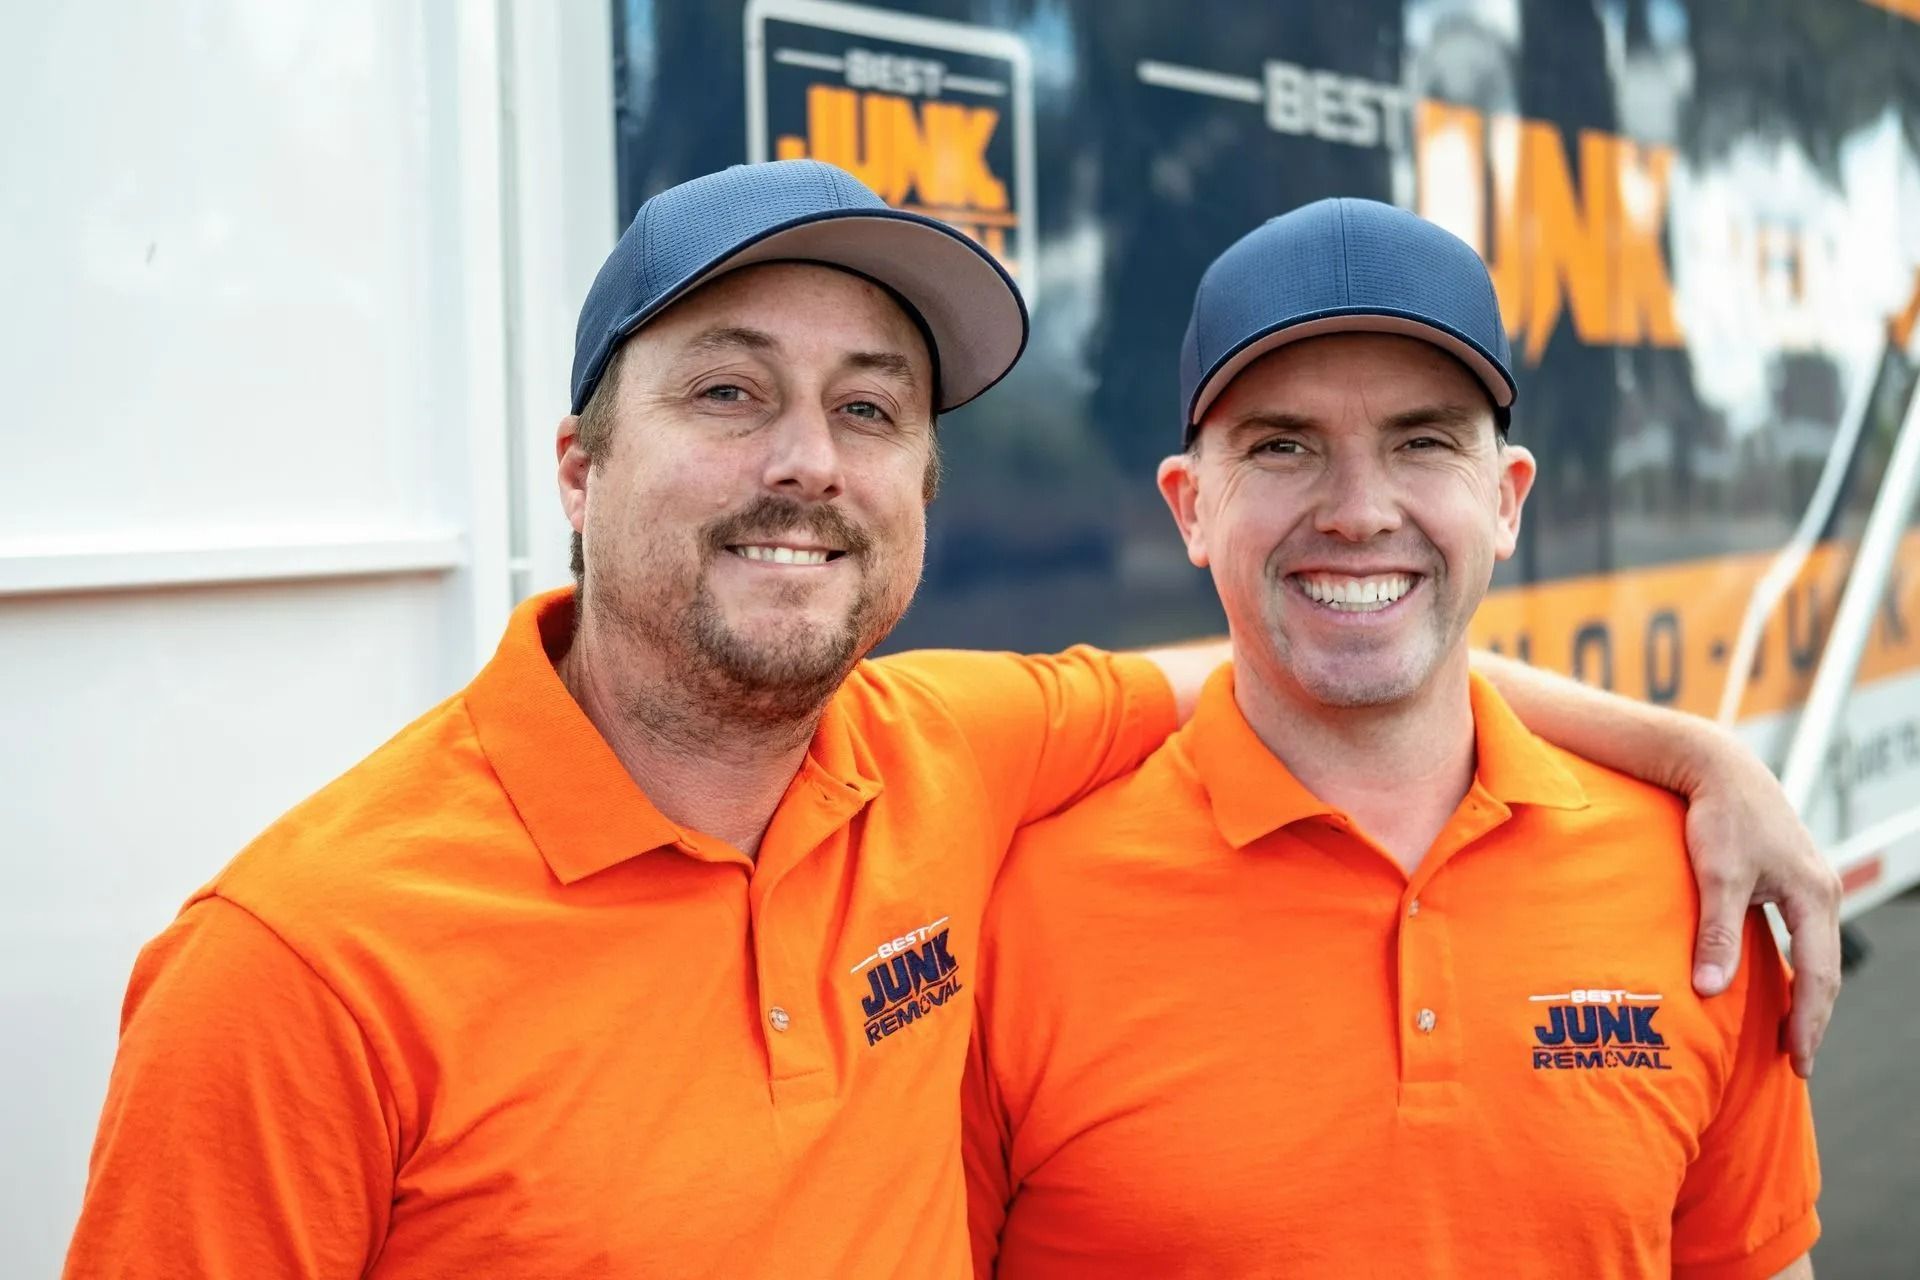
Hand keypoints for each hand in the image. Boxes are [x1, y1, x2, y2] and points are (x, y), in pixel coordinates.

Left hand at [1681, 734, 1842, 1078]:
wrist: (1720, 767)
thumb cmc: (1720, 816)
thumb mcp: (1716, 875)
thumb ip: (1716, 933)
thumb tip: (1711, 991)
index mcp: (1814, 896)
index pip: (1818, 976)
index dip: (1808, 1022)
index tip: (1798, 1062)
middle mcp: (1822, 892)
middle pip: (1825, 970)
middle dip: (1813, 1016)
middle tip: (1797, 1061)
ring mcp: (1811, 884)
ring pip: (1815, 953)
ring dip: (1805, 993)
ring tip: (1789, 1033)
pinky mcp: (1791, 877)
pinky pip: (1802, 935)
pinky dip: (1795, 967)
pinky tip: (1777, 984)